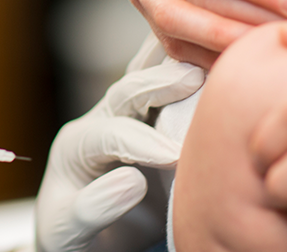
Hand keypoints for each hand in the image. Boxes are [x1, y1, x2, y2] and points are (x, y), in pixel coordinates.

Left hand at [35, 60, 204, 251]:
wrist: (87, 241)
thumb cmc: (73, 239)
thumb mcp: (68, 232)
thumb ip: (93, 207)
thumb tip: (133, 181)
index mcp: (76, 146)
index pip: (109, 134)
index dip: (140, 142)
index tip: (172, 156)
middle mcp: (101, 123)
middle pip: (126, 92)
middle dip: (159, 84)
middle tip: (193, 79)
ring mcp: (129, 119)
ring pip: (148, 79)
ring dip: (176, 64)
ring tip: (208, 54)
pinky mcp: (155, 125)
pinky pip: (173, 94)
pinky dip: (193, 74)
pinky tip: (218, 64)